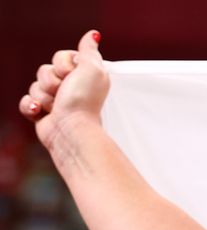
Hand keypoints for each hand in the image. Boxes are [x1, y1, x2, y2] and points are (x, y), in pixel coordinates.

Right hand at [17, 30, 109, 150]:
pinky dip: (31, 106)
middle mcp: (70, 87)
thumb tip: (93, 35)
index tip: (73, 76)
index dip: (63, 65)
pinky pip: (26, 101)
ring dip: (44, 96)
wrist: (71, 130)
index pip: (60, 57)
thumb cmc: (83, 101)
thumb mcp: (93, 69)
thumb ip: (89, 51)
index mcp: (82, 76)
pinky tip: (40, 112)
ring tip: (57, 107)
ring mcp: (55, 100)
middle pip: (44, 70)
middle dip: (51, 82)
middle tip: (64, 93)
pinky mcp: (42, 113)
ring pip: (34, 85)